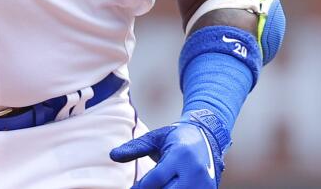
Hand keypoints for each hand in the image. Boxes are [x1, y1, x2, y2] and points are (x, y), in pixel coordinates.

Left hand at [110, 111, 226, 187]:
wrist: (208, 138)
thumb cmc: (176, 138)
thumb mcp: (155, 138)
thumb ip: (135, 148)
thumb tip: (112, 156)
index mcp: (180, 155)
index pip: (156, 179)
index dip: (140, 187)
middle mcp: (194, 172)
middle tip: (140, 188)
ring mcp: (205, 184)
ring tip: (154, 187)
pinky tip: (166, 188)